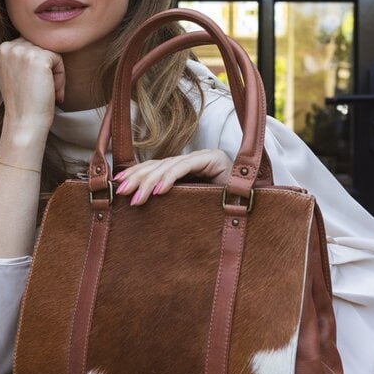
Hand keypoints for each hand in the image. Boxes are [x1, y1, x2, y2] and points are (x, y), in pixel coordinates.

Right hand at [0, 38, 64, 131]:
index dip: (35, 65)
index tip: (33, 86)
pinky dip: (60, 77)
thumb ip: (21, 55)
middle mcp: (6, 47)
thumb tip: (44, 38)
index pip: (28, 44)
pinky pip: (58, 59)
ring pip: (50, 52)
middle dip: (46, 68)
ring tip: (48, 92)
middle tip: (43, 90)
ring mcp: (21, 51)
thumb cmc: (23, 102)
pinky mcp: (38, 58)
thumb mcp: (14, 73)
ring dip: (54, 73)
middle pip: (39, 45)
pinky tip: (52, 92)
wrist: (24, 122)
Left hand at [113, 149, 232, 205]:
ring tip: (136, 197)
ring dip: (149, 181)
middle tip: (121, 192)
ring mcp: (203, 158)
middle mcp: (192, 161)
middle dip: (137, 178)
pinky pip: (186, 167)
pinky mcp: (214, 159)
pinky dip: (170, 178)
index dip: (135, 174)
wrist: (256, 211)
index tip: (117, 186)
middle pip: (158, 165)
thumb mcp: (188, 209)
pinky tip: (158, 190)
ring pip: (169, 165)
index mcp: (185, 172)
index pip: (155, 169)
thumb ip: (171, 204)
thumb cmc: (220, 215)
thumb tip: (140, 209)